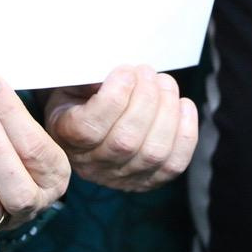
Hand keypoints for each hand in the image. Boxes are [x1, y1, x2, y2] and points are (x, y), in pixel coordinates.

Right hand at [43, 65, 198, 191]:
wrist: (86, 127)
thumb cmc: (81, 97)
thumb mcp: (73, 81)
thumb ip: (89, 77)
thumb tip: (120, 71)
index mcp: (66, 136)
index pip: (89, 127)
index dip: (114, 96)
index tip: (126, 71)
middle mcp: (92, 164)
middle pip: (126, 140)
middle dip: (146, 98)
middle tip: (148, 72)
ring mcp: (122, 177)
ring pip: (154, 152)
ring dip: (167, 111)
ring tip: (165, 84)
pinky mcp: (149, 181)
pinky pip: (174, 163)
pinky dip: (186, 132)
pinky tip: (183, 105)